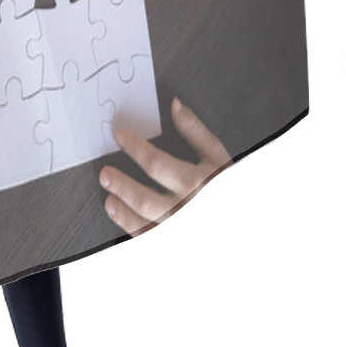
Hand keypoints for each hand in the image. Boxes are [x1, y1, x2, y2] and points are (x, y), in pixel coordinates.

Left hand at [99, 97, 231, 235]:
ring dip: (122, 207)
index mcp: (196, 183)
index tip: (120, 136)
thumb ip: (195, 131)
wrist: (241, 220)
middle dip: (122, 184)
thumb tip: (174, 105)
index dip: (135, 149)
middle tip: (104, 173)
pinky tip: (115, 210)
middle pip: (145, 199)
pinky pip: (146, 237)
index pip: (157, 164)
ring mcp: (178, 228)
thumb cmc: (229, 186)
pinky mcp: (172, 241)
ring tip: (107, 190)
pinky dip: (127, 225)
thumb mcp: (218, 156)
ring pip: (144, 222)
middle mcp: (185, 208)